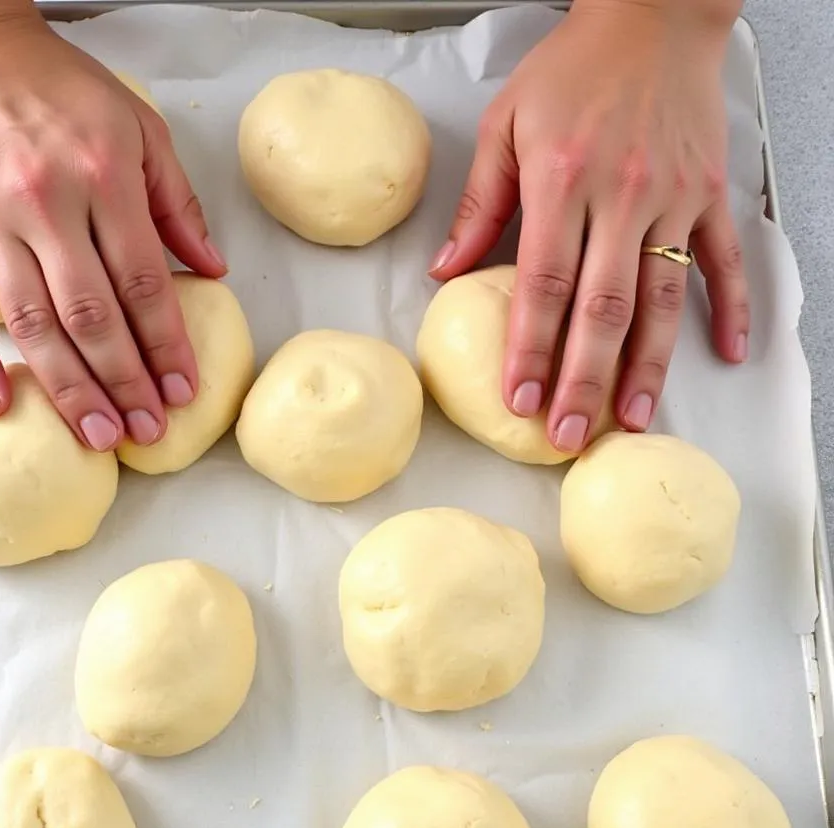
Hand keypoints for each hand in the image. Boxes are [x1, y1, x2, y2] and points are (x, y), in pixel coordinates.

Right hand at [0, 12, 225, 449]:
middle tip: (146, 432)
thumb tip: (214, 271)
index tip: (183, 391)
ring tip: (99, 436)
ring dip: (69, 388)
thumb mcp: (141, 128)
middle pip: (93, 315)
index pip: (144, 283)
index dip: (166, 345)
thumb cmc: (62, 89)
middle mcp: (48, 205)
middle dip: (125, 382)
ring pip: (35, 323)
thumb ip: (178, 204)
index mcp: (105, 179)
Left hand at [431, 0, 748, 452]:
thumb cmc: (573, 68)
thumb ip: (479, 204)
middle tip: (568, 435)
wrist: (654, 13)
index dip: (530, 349)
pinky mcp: (711, 193)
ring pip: (662, 298)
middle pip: (603, 308)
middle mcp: (623, 195)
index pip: (543, 285)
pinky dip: (731, 307)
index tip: (519, 400)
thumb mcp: (505, 124)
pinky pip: (724, 259)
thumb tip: (447, 272)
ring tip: (631, 420)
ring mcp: (674, 198)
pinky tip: (726, 354)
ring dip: (647, 366)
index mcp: (563, 181)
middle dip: (583, 380)